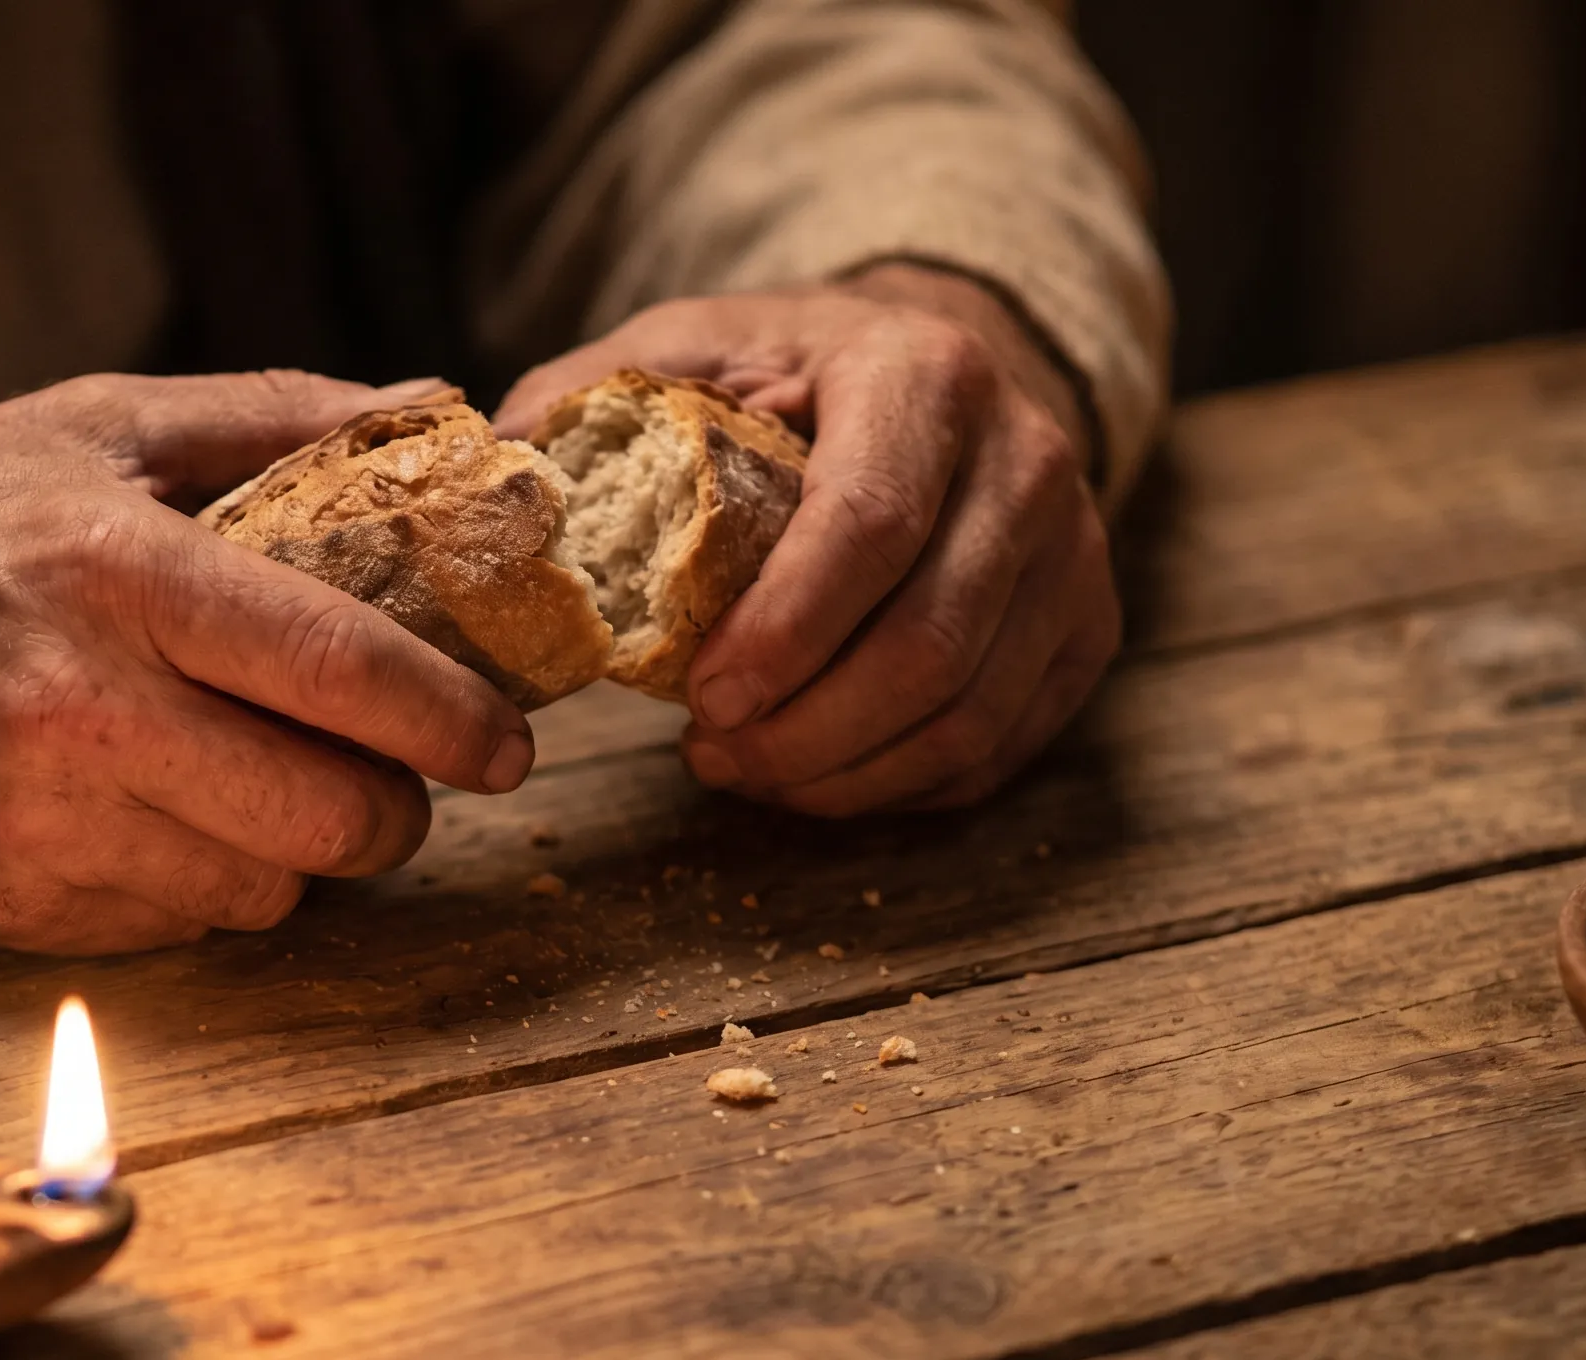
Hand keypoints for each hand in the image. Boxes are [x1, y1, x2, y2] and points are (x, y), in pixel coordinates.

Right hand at [0, 371, 534, 952]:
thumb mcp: (95, 424)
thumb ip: (276, 417)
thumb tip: (438, 413)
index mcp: (117, 575)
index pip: (342, 670)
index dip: (452, 718)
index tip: (505, 738)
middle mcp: (80, 715)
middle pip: (327, 817)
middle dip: (398, 806)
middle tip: (400, 773)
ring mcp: (36, 828)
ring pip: (265, 892)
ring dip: (299, 850)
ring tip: (265, 780)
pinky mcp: (0, 909)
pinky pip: (177, 929)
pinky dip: (205, 883)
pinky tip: (167, 814)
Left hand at [496, 263, 1117, 815]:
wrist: (940, 373)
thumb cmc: (789, 371)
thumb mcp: (687, 346)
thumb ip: (593, 400)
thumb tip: (499, 476)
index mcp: (925, 374)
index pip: (871, 523)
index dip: (787, 631)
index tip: (700, 697)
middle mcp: (1028, 460)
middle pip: (932, 641)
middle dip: (807, 727)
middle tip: (707, 755)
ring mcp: (1075, 553)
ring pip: (971, 713)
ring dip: (845, 772)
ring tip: (744, 772)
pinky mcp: (1086, 629)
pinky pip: (998, 747)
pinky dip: (897, 786)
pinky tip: (813, 778)